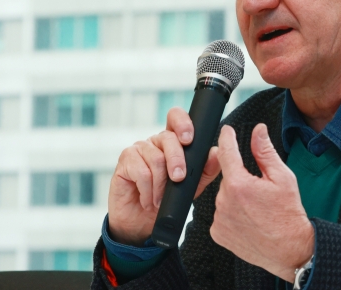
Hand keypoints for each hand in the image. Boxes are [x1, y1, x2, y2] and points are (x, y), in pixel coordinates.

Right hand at [107, 107, 221, 245]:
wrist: (142, 223)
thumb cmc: (166, 200)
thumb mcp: (192, 186)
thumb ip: (205, 169)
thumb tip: (215, 152)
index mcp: (173, 141)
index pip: (176, 118)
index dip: (182, 123)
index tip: (189, 139)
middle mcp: (155, 141)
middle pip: (168, 138)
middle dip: (177, 161)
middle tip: (178, 179)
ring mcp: (139, 149)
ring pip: (156, 158)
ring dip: (161, 184)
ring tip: (159, 199)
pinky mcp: (125, 160)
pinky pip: (141, 171)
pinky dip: (148, 190)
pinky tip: (147, 199)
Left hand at [211, 124, 313, 282]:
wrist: (289, 249)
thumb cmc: (288, 215)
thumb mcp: (282, 177)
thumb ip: (265, 151)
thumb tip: (258, 131)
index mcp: (239, 184)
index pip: (227, 152)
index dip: (227, 138)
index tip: (227, 130)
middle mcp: (224, 201)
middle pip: (228, 177)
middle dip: (241, 178)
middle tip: (261, 191)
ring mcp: (219, 219)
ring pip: (224, 196)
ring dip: (236, 196)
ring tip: (257, 209)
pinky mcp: (217, 233)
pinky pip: (221, 214)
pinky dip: (232, 213)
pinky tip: (248, 219)